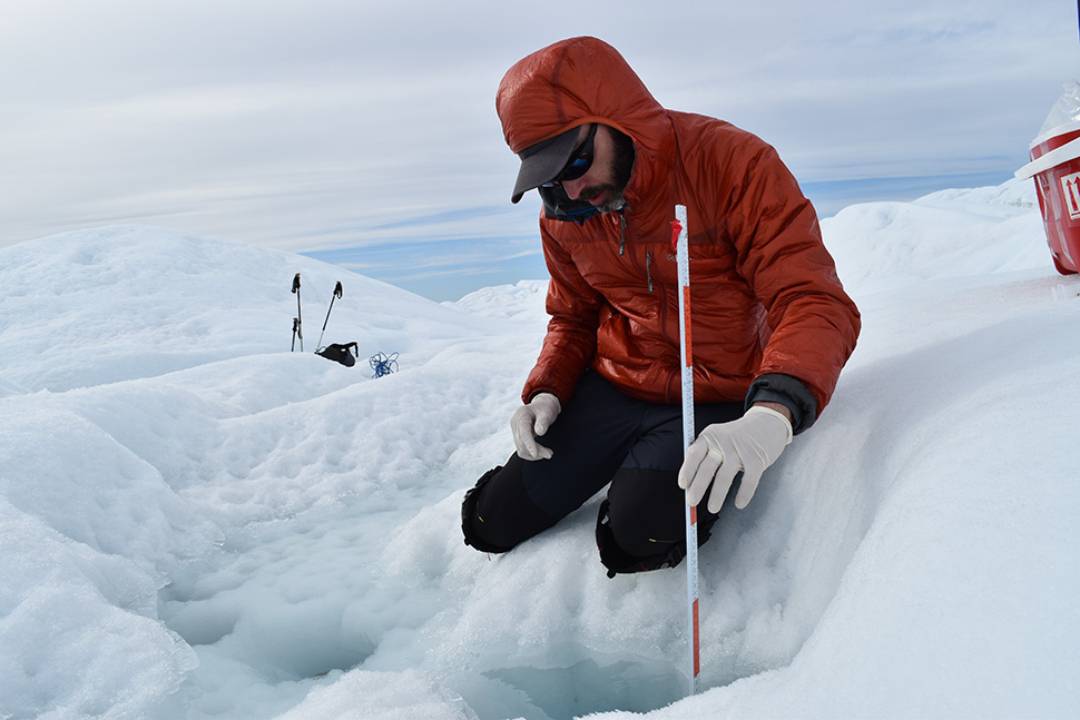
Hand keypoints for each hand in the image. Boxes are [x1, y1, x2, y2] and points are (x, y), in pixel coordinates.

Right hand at [511, 393, 561, 460]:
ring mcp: (515, 430)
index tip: (535, 454)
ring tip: (548, 453)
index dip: (529, 444)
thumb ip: (543, 421)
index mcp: (522, 415)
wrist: (542, 405)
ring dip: (534, 454)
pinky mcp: (517, 436)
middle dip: (536, 451)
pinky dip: (531, 453)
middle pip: (522, 443)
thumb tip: (539, 432)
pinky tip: (541, 452)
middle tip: (550, 454)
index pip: (523, 432)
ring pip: (521, 449)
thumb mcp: (548, 411)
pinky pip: (522, 449)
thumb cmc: (546, 407)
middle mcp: (515, 423)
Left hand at [677, 405, 792, 511]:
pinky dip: (743, 494)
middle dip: (698, 487)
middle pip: (707, 468)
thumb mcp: (718, 437)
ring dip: (717, 495)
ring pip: (724, 477)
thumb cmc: (738, 435)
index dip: (687, 470)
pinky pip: (748, 481)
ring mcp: (740, 450)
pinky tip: (739, 503)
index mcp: (710, 436)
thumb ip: (706, 456)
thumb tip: (692, 484)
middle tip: (692, 501)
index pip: (694, 454)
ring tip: (713, 507)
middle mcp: (723, 442)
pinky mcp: (757, 459)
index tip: (683, 485)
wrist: (767, 422)